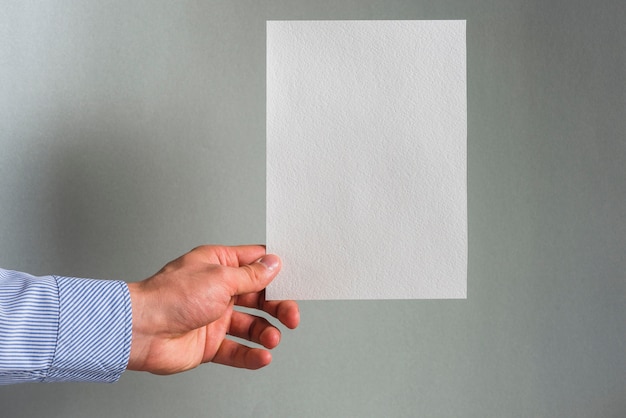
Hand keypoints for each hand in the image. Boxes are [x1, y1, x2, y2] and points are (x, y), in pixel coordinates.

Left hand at [126, 245, 298, 373]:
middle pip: (259, 297)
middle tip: (291, 316)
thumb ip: (251, 276)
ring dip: (266, 332)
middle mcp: (218, 290)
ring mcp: (214, 317)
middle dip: (278, 306)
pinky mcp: (209, 344)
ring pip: (251, 325)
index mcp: (219, 265)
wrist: (141, 331)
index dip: (276, 270)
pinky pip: (237, 350)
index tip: (296, 278)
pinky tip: (262, 356)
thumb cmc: (171, 296)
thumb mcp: (220, 278)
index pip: (255, 263)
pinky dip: (251, 354)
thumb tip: (273, 265)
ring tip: (272, 338)